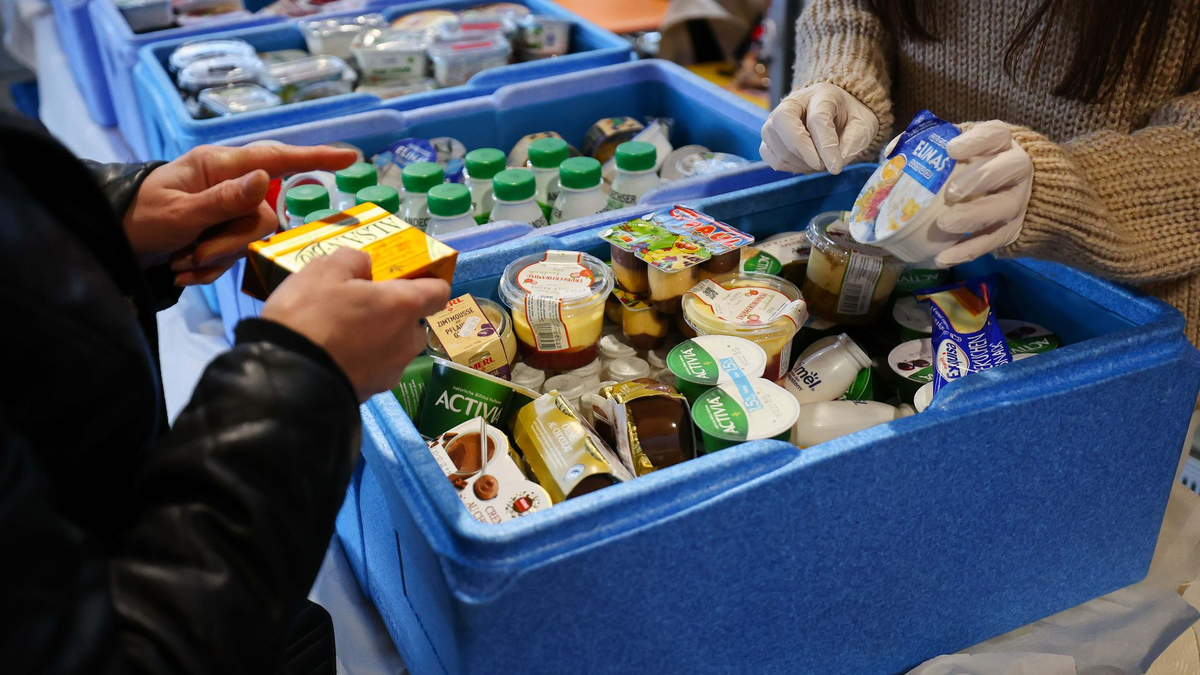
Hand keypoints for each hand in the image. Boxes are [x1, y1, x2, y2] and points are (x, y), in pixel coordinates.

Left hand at [123, 144, 356, 283]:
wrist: (113, 244)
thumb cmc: (138, 220)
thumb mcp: (179, 213)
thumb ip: (224, 200)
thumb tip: (266, 178)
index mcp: (217, 167)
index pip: (276, 158)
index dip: (315, 159)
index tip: (349, 159)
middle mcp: (228, 185)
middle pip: (263, 215)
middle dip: (231, 242)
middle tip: (194, 255)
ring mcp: (227, 211)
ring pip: (250, 239)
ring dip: (217, 258)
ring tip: (181, 263)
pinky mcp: (222, 235)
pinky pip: (235, 255)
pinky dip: (210, 269)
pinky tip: (183, 270)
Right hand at [260, 248, 450, 401]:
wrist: (288, 381)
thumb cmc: (310, 317)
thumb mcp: (323, 271)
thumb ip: (352, 260)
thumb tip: (365, 266)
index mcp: (404, 306)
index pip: (439, 292)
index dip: (427, 282)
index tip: (405, 279)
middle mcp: (407, 341)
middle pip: (415, 323)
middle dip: (396, 314)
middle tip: (363, 306)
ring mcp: (392, 371)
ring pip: (395, 349)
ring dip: (379, 339)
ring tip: (343, 333)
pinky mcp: (373, 393)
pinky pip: (375, 369)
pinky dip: (363, 361)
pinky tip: (335, 355)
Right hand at [760, 83, 877, 174]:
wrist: (837, 115)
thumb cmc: (850, 119)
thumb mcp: (864, 126)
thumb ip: (854, 142)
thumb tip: (835, 163)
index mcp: (822, 94)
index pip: (817, 118)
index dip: (825, 145)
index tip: (835, 167)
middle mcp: (793, 101)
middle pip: (783, 120)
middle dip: (800, 149)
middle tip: (819, 165)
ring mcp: (776, 118)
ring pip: (775, 141)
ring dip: (797, 161)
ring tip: (818, 163)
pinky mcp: (769, 136)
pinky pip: (769, 154)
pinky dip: (787, 165)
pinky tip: (804, 164)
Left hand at [933, 121, 1033, 267]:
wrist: (1008, 191)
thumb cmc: (973, 164)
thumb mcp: (957, 148)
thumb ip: (928, 146)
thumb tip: (892, 152)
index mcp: (1002, 143)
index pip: (996, 134)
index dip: (977, 141)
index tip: (952, 149)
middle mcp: (1016, 169)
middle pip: (1009, 169)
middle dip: (979, 179)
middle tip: (951, 192)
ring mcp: (1016, 200)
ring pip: (1003, 208)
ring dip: (973, 217)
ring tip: (944, 224)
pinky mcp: (1011, 229)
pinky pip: (992, 242)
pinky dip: (967, 251)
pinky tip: (943, 257)